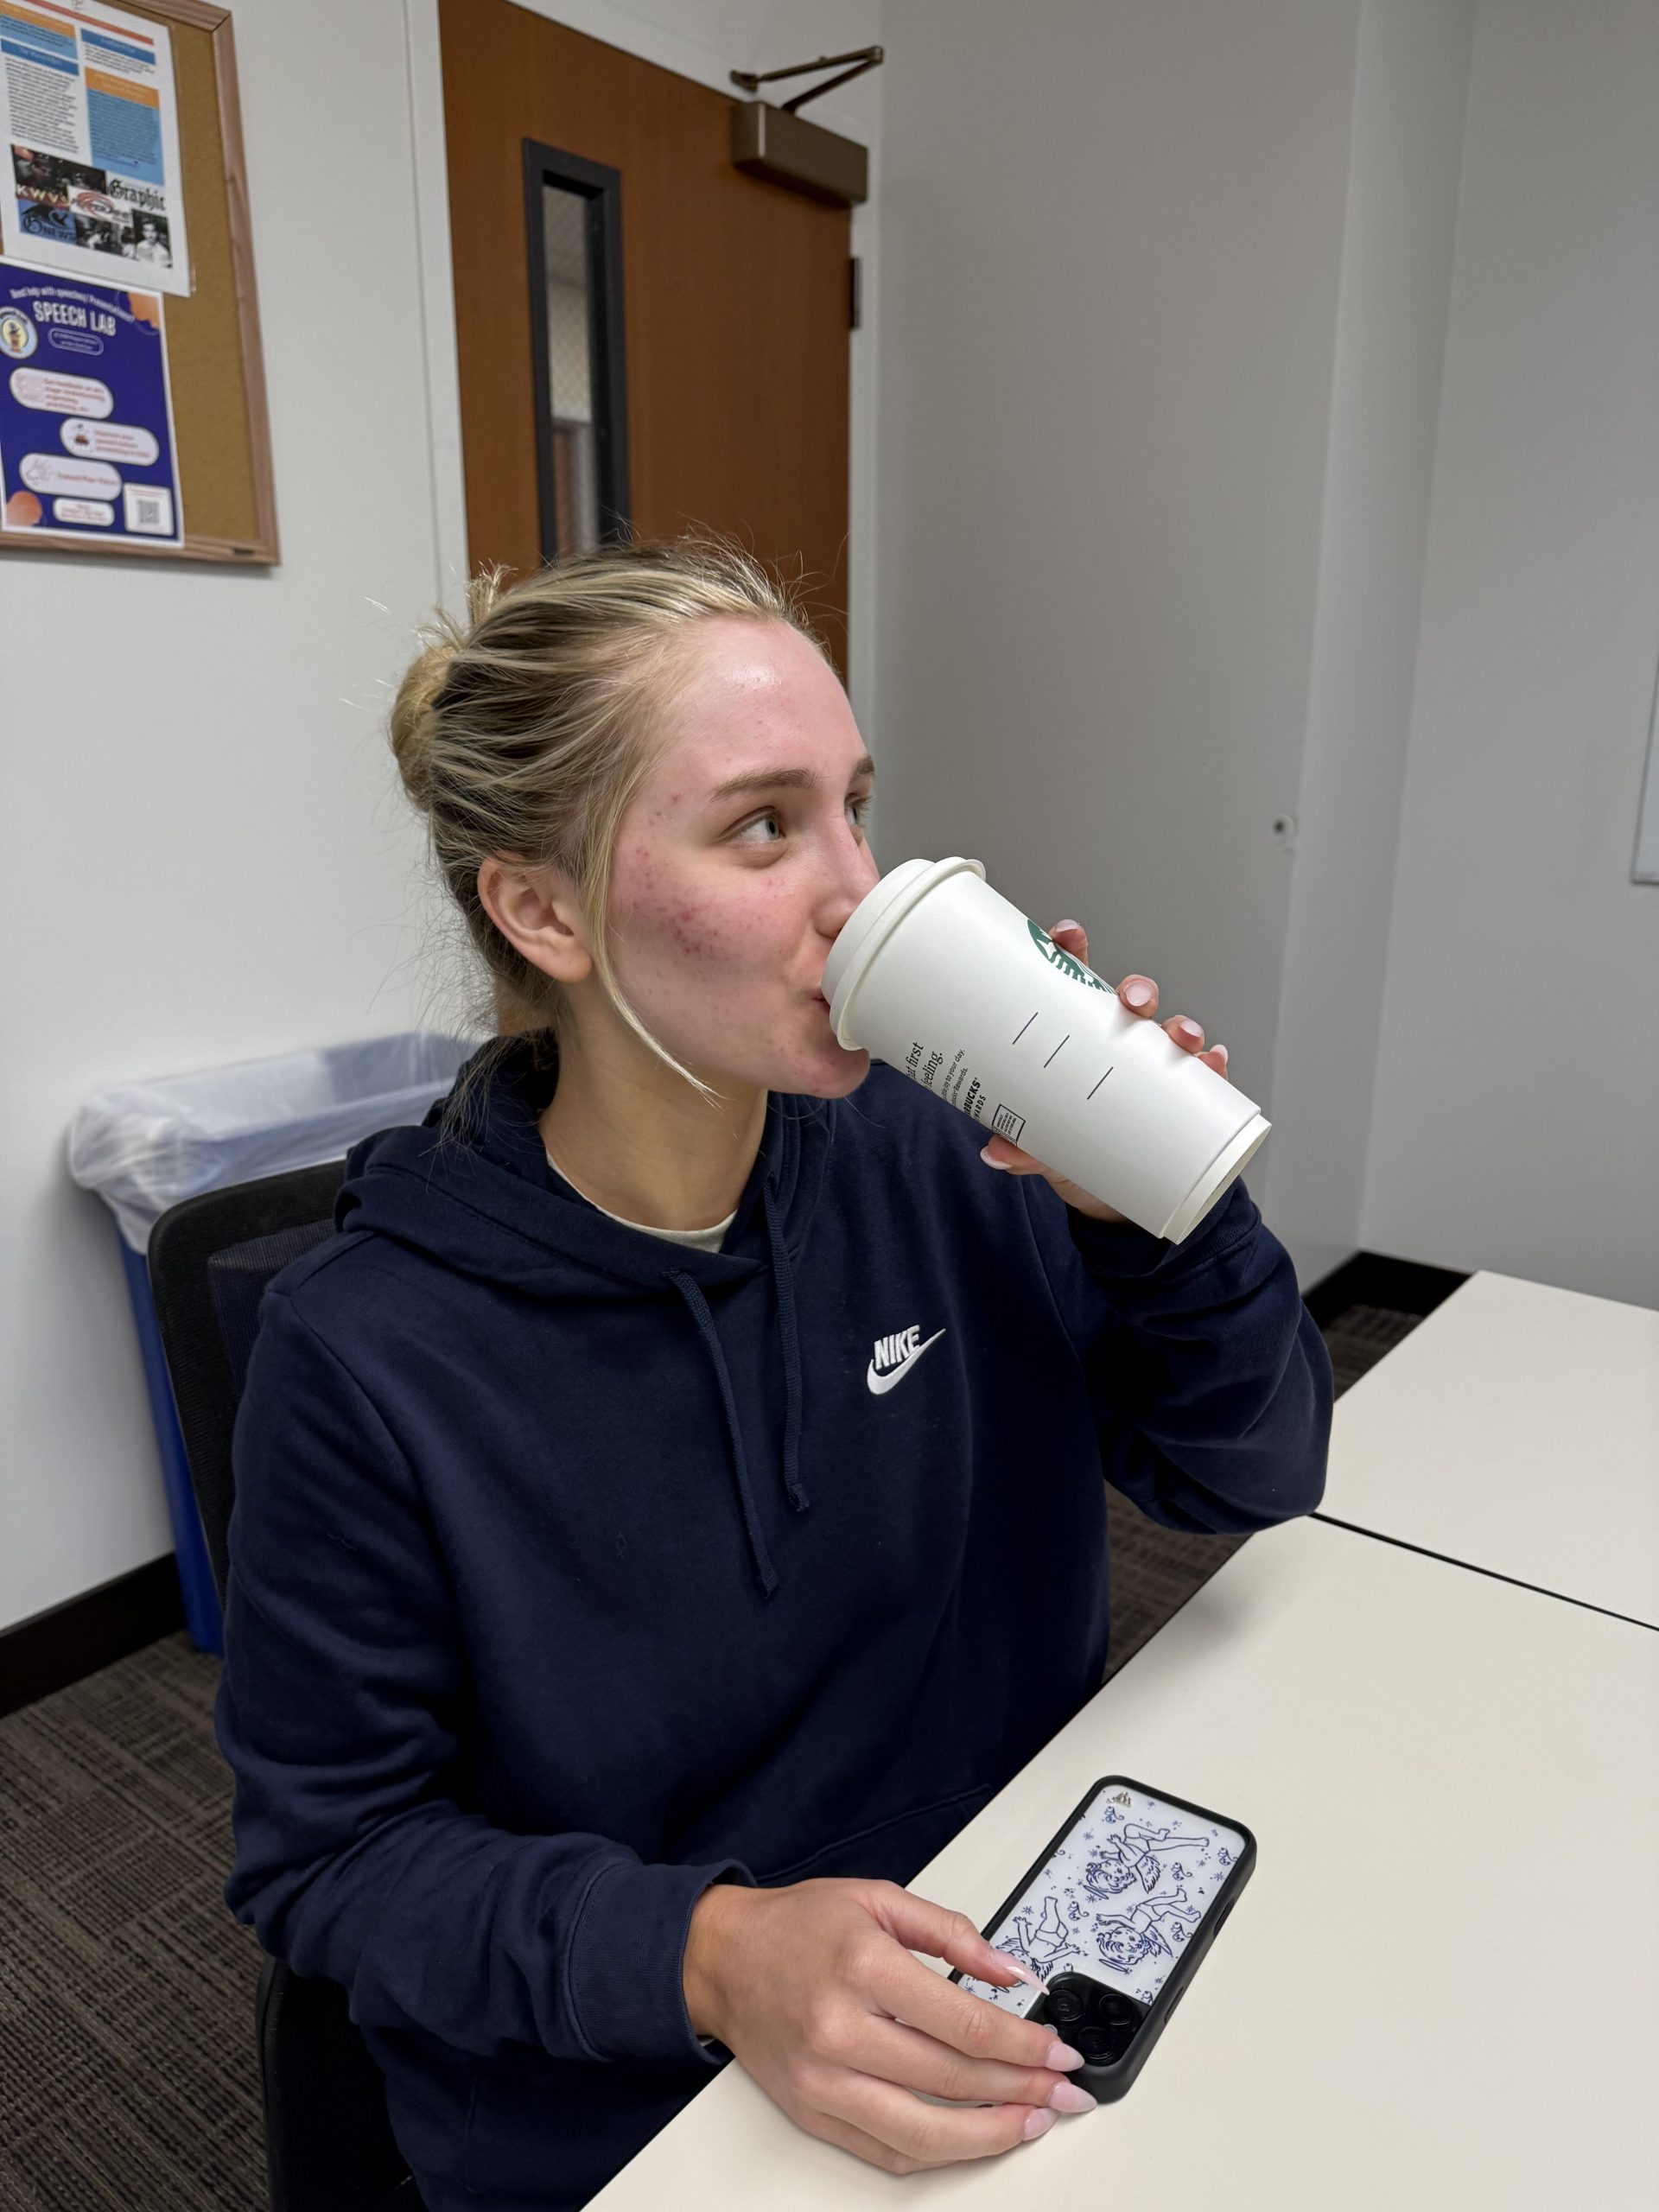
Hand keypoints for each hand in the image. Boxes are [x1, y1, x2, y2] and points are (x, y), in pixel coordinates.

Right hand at [682, 1876, 1095, 2174]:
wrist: (721, 1959)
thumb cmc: (798, 1925)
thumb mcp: (878, 1899)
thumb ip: (951, 1932)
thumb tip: (1012, 1971)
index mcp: (863, 1966)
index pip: (964, 2023)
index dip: (1024, 2044)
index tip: (1060, 2051)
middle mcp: (841, 2029)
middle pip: (953, 2080)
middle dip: (1024, 2089)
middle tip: (1066, 2091)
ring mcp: (824, 2081)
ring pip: (924, 2131)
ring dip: (991, 2135)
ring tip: (1033, 2123)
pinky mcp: (813, 2114)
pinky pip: (887, 2152)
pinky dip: (939, 2153)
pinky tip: (975, 2139)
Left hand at [979, 919, 1229, 1224]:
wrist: (1102, 1184)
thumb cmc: (1066, 1139)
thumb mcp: (1040, 1145)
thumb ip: (1020, 1149)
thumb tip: (996, 1153)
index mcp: (1078, 1029)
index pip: (1073, 977)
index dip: (1071, 950)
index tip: (1067, 935)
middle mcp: (1120, 1037)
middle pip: (1131, 999)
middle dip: (1137, 991)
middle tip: (1133, 1002)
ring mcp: (1153, 1062)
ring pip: (1171, 1031)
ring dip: (1181, 1026)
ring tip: (1181, 1036)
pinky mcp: (1182, 1094)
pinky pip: (1204, 1074)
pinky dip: (1212, 1064)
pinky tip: (1214, 1062)